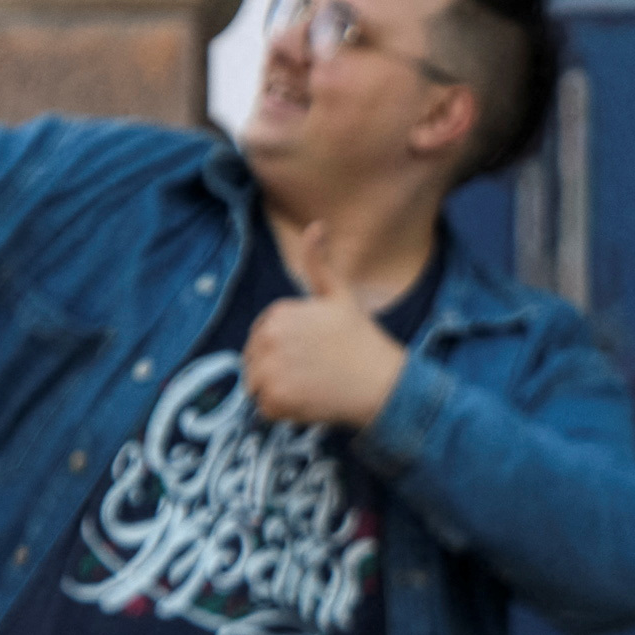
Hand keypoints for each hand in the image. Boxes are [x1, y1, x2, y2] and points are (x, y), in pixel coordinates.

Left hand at [243, 222, 410, 429]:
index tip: (312, 351)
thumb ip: (319, 262)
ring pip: (255, 385)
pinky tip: (309, 400)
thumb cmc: (360, 339)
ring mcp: (269, 371)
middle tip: (313, 370)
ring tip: (311, 385)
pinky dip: (282, 410)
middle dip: (277, 368)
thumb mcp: (339, 295)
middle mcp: (267, 340)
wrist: (382, 383)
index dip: (285, 346)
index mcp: (277, 314)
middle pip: (253, 361)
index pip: (260, 336)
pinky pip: (263, 407)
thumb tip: (316, 225)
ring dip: (277, 390)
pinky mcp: (274, 400)